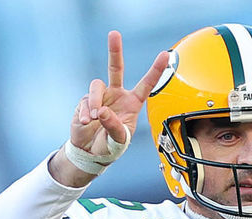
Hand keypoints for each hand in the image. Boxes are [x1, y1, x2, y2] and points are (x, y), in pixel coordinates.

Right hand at [50, 31, 168, 186]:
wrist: (91, 151)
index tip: (165, 55)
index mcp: (132, 104)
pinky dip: (85, 113)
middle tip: (114, 34)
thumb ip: (114, 126)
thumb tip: (103, 111)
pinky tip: (86, 123)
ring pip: (97, 86)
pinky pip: (86, 101)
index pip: (146, 85)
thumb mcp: (119, 140)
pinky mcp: (86, 101)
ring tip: (95, 118)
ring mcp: (101, 96)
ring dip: (96, 103)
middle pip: (115, 68)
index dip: (155, 70)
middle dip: (114, 51)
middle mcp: (117, 96)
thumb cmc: (111, 146)